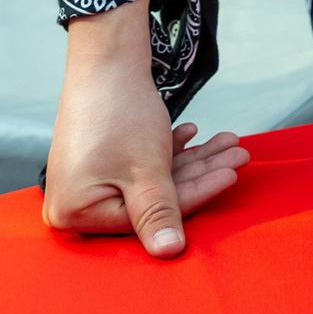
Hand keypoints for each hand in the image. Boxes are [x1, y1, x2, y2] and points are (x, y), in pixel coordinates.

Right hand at [43, 5, 249, 255]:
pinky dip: (169, 150)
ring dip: (192, 159)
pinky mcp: (98, 159)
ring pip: (152, 177)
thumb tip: (169, 253)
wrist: (104, 60)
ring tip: (227, 142)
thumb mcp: (145, 170)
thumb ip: (159, 213)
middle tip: (237, 154)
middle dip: (200, 172)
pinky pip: (139, 163)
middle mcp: (75, 202)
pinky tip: (191, 133)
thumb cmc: (119, 115)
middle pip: (152, 197)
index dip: (196, 195)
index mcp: (75, 214)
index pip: (148, 217)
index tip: (230, 177)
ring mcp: (86, 179)